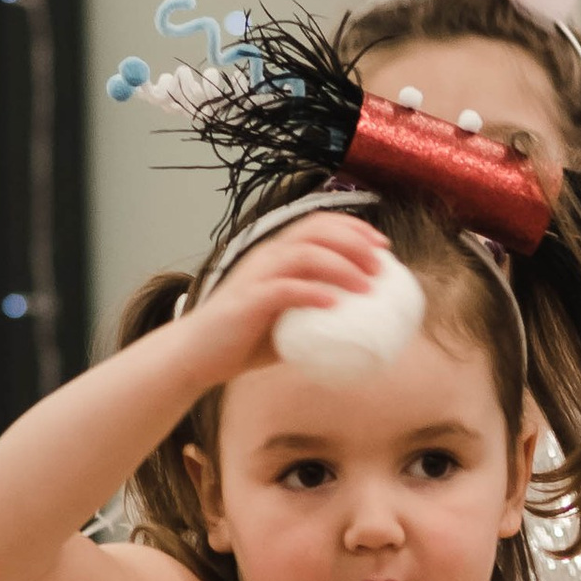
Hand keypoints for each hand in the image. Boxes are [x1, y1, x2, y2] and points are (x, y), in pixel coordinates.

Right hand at [185, 217, 387, 380]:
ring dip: (340, 265)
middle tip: (381, 266)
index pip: (318, 224)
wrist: (198, 355)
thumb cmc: (243, 341)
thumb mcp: (287, 323)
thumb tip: (357, 330)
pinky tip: (334, 303)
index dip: (353, 228)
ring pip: (303, 254)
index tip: (382, 246)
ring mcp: (257, 276)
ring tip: (366, 286)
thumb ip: (315, 317)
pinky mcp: (248, 301)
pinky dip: (312, 293)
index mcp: (277, 256)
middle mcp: (267, 257)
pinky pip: (284, 289)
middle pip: (315, 231)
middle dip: (354, 242)